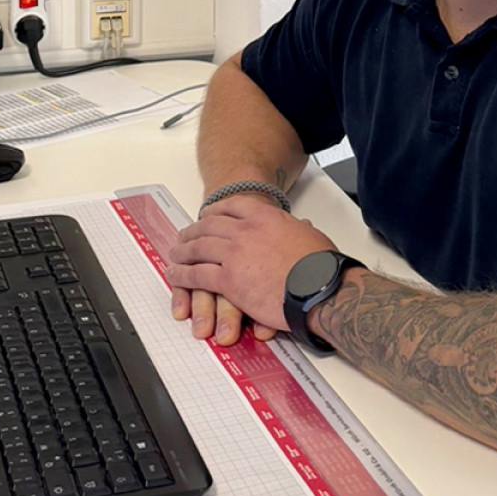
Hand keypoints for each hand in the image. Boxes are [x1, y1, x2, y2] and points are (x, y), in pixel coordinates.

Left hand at [168, 196, 337, 335]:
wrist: (320, 289)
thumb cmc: (320, 266)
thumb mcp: (310, 236)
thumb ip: (298, 230)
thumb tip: (302, 228)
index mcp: (266, 217)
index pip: (232, 206)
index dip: (215, 210)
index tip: (208, 214)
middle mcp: (245, 231)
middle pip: (209, 225)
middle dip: (194, 230)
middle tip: (185, 235)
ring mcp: (234, 255)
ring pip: (198, 247)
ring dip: (183, 250)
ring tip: (175, 253)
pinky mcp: (228, 280)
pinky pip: (197, 274)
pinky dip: (182, 274)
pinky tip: (175, 274)